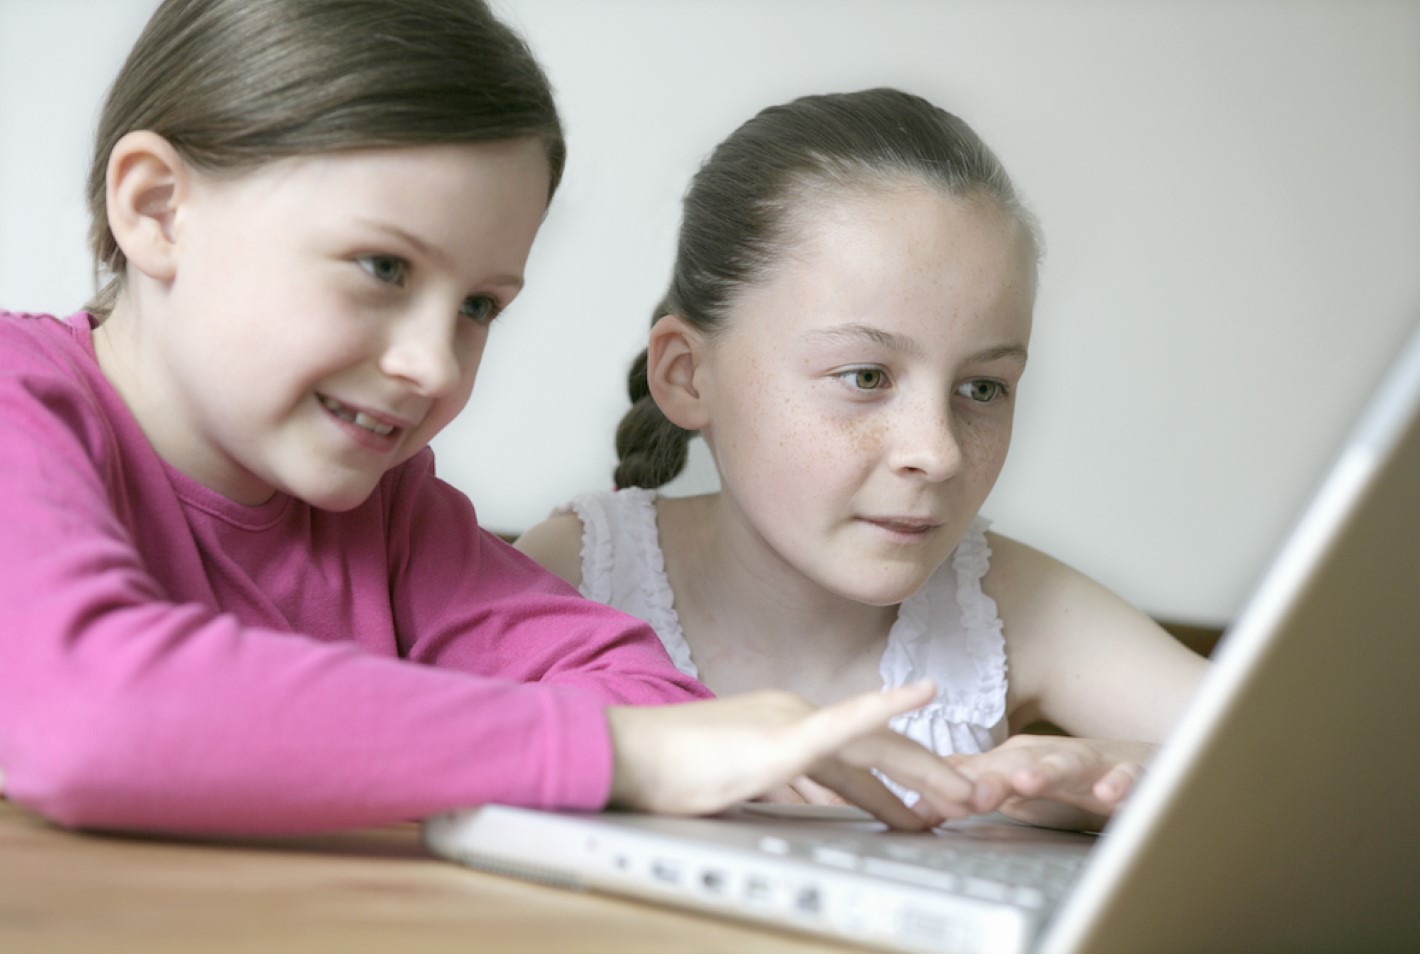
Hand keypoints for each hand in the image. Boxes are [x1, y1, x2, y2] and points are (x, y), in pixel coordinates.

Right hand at [606, 681, 976, 829]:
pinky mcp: (778, 739)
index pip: (858, 752)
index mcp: (785, 727)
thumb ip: (774, 790)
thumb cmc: (667, 774)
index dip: (901, 778)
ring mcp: (788, 722)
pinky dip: (885, 707)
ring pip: (874, 745)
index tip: (931, 804)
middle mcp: (794, 715)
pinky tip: (920, 692)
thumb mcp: (735, 786)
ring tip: (962, 795)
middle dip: (927, 777)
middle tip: (969, 803)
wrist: (625, 757)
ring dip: (924, 770)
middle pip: (877, 747)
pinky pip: (841, 723)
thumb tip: (805, 809)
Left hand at [947, 735, 1154, 830]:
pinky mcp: (1129, 773)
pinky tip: (1109, 794)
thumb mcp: (1018, 783)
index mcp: (1021, 758)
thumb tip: (919, 800)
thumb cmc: (1069, 777)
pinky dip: (1119, 784)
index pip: (983, 771)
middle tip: (974, 796)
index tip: (931, 804)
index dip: (957, 787)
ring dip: (1047, 771)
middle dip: (994, 778)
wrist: (1137, 764)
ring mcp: (1090, 763)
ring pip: (1066, 764)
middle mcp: (1050, 755)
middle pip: (1018, 763)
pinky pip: (1126, 778)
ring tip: (1027, 782)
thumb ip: (975, 788)